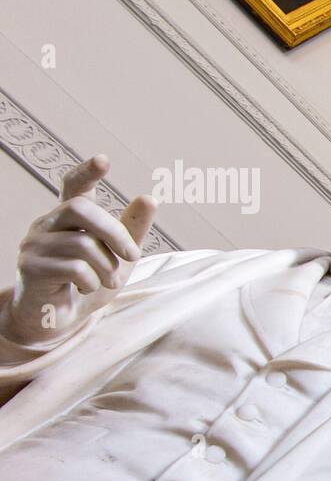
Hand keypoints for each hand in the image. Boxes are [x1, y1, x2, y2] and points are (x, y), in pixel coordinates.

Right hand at [5, 155, 155, 343]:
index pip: (73, 186)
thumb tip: (149, 198)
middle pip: (81, 208)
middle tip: (133, 255)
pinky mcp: (30, 266)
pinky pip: (74, 268)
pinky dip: (91, 281)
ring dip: (108, 267)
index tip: (104, 160)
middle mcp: (48, 224)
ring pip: (83, 244)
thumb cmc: (87, 283)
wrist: (58, 320)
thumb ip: (132, 230)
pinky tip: (87, 287)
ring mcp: (35, 243)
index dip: (87, 172)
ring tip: (109, 281)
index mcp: (69, 218)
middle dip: (114, 232)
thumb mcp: (118, 257)